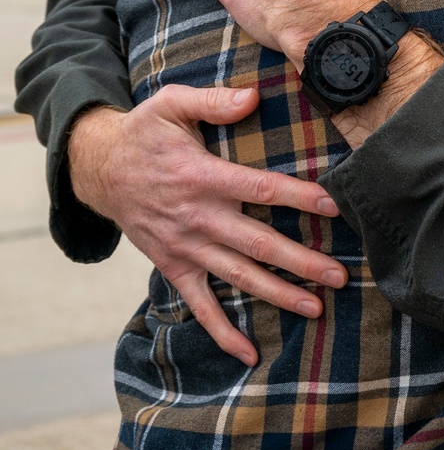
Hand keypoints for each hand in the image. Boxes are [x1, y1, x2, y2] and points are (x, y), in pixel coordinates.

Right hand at [68, 86, 345, 366]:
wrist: (98, 170)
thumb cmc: (143, 133)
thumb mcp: (171, 104)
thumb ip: (213, 101)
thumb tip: (254, 96)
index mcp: (202, 176)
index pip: (259, 188)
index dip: (298, 197)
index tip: (334, 206)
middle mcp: (197, 217)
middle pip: (257, 243)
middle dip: (300, 261)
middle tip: (340, 275)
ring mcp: (184, 247)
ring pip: (237, 276)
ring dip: (277, 294)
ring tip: (316, 308)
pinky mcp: (172, 266)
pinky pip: (199, 305)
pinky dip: (222, 331)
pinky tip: (249, 353)